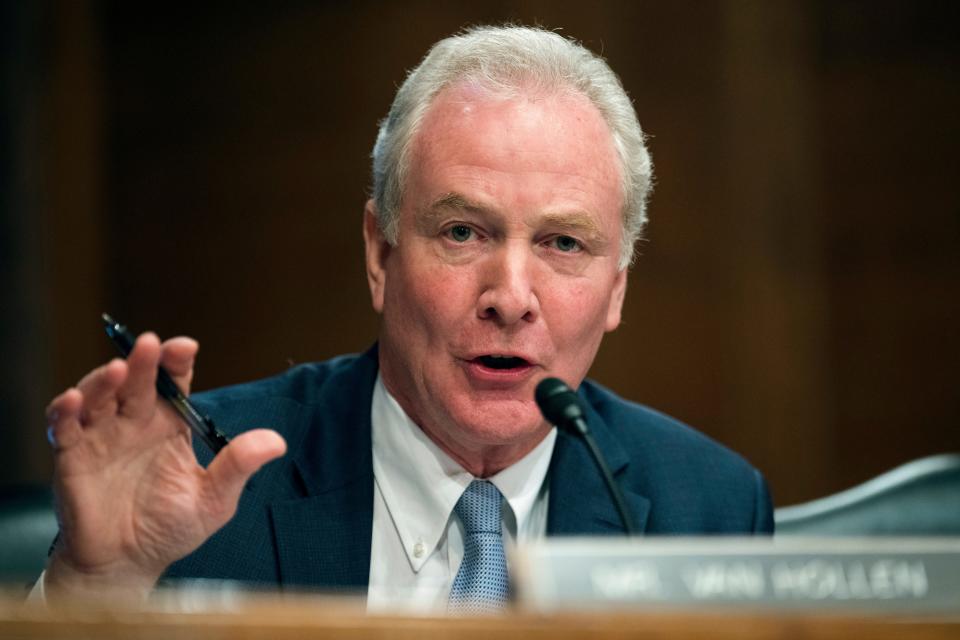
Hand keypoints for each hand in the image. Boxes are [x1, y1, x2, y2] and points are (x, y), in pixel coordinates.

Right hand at [43, 333, 285, 599]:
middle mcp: (133, 423)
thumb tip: (277, 441)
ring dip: (104, 380)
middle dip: (143, 361)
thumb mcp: (214, 499)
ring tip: (118, 371)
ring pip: (98, 395)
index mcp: (169, 425)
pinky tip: (73, 401)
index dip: (176, 361)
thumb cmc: (170, 528)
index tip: (186, 347)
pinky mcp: (72, 457)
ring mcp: (101, 437)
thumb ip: (239, 466)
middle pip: (137, 382)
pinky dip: (64, 412)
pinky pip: (62, 428)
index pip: (173, 382)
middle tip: (150, 346)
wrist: (127, 565)